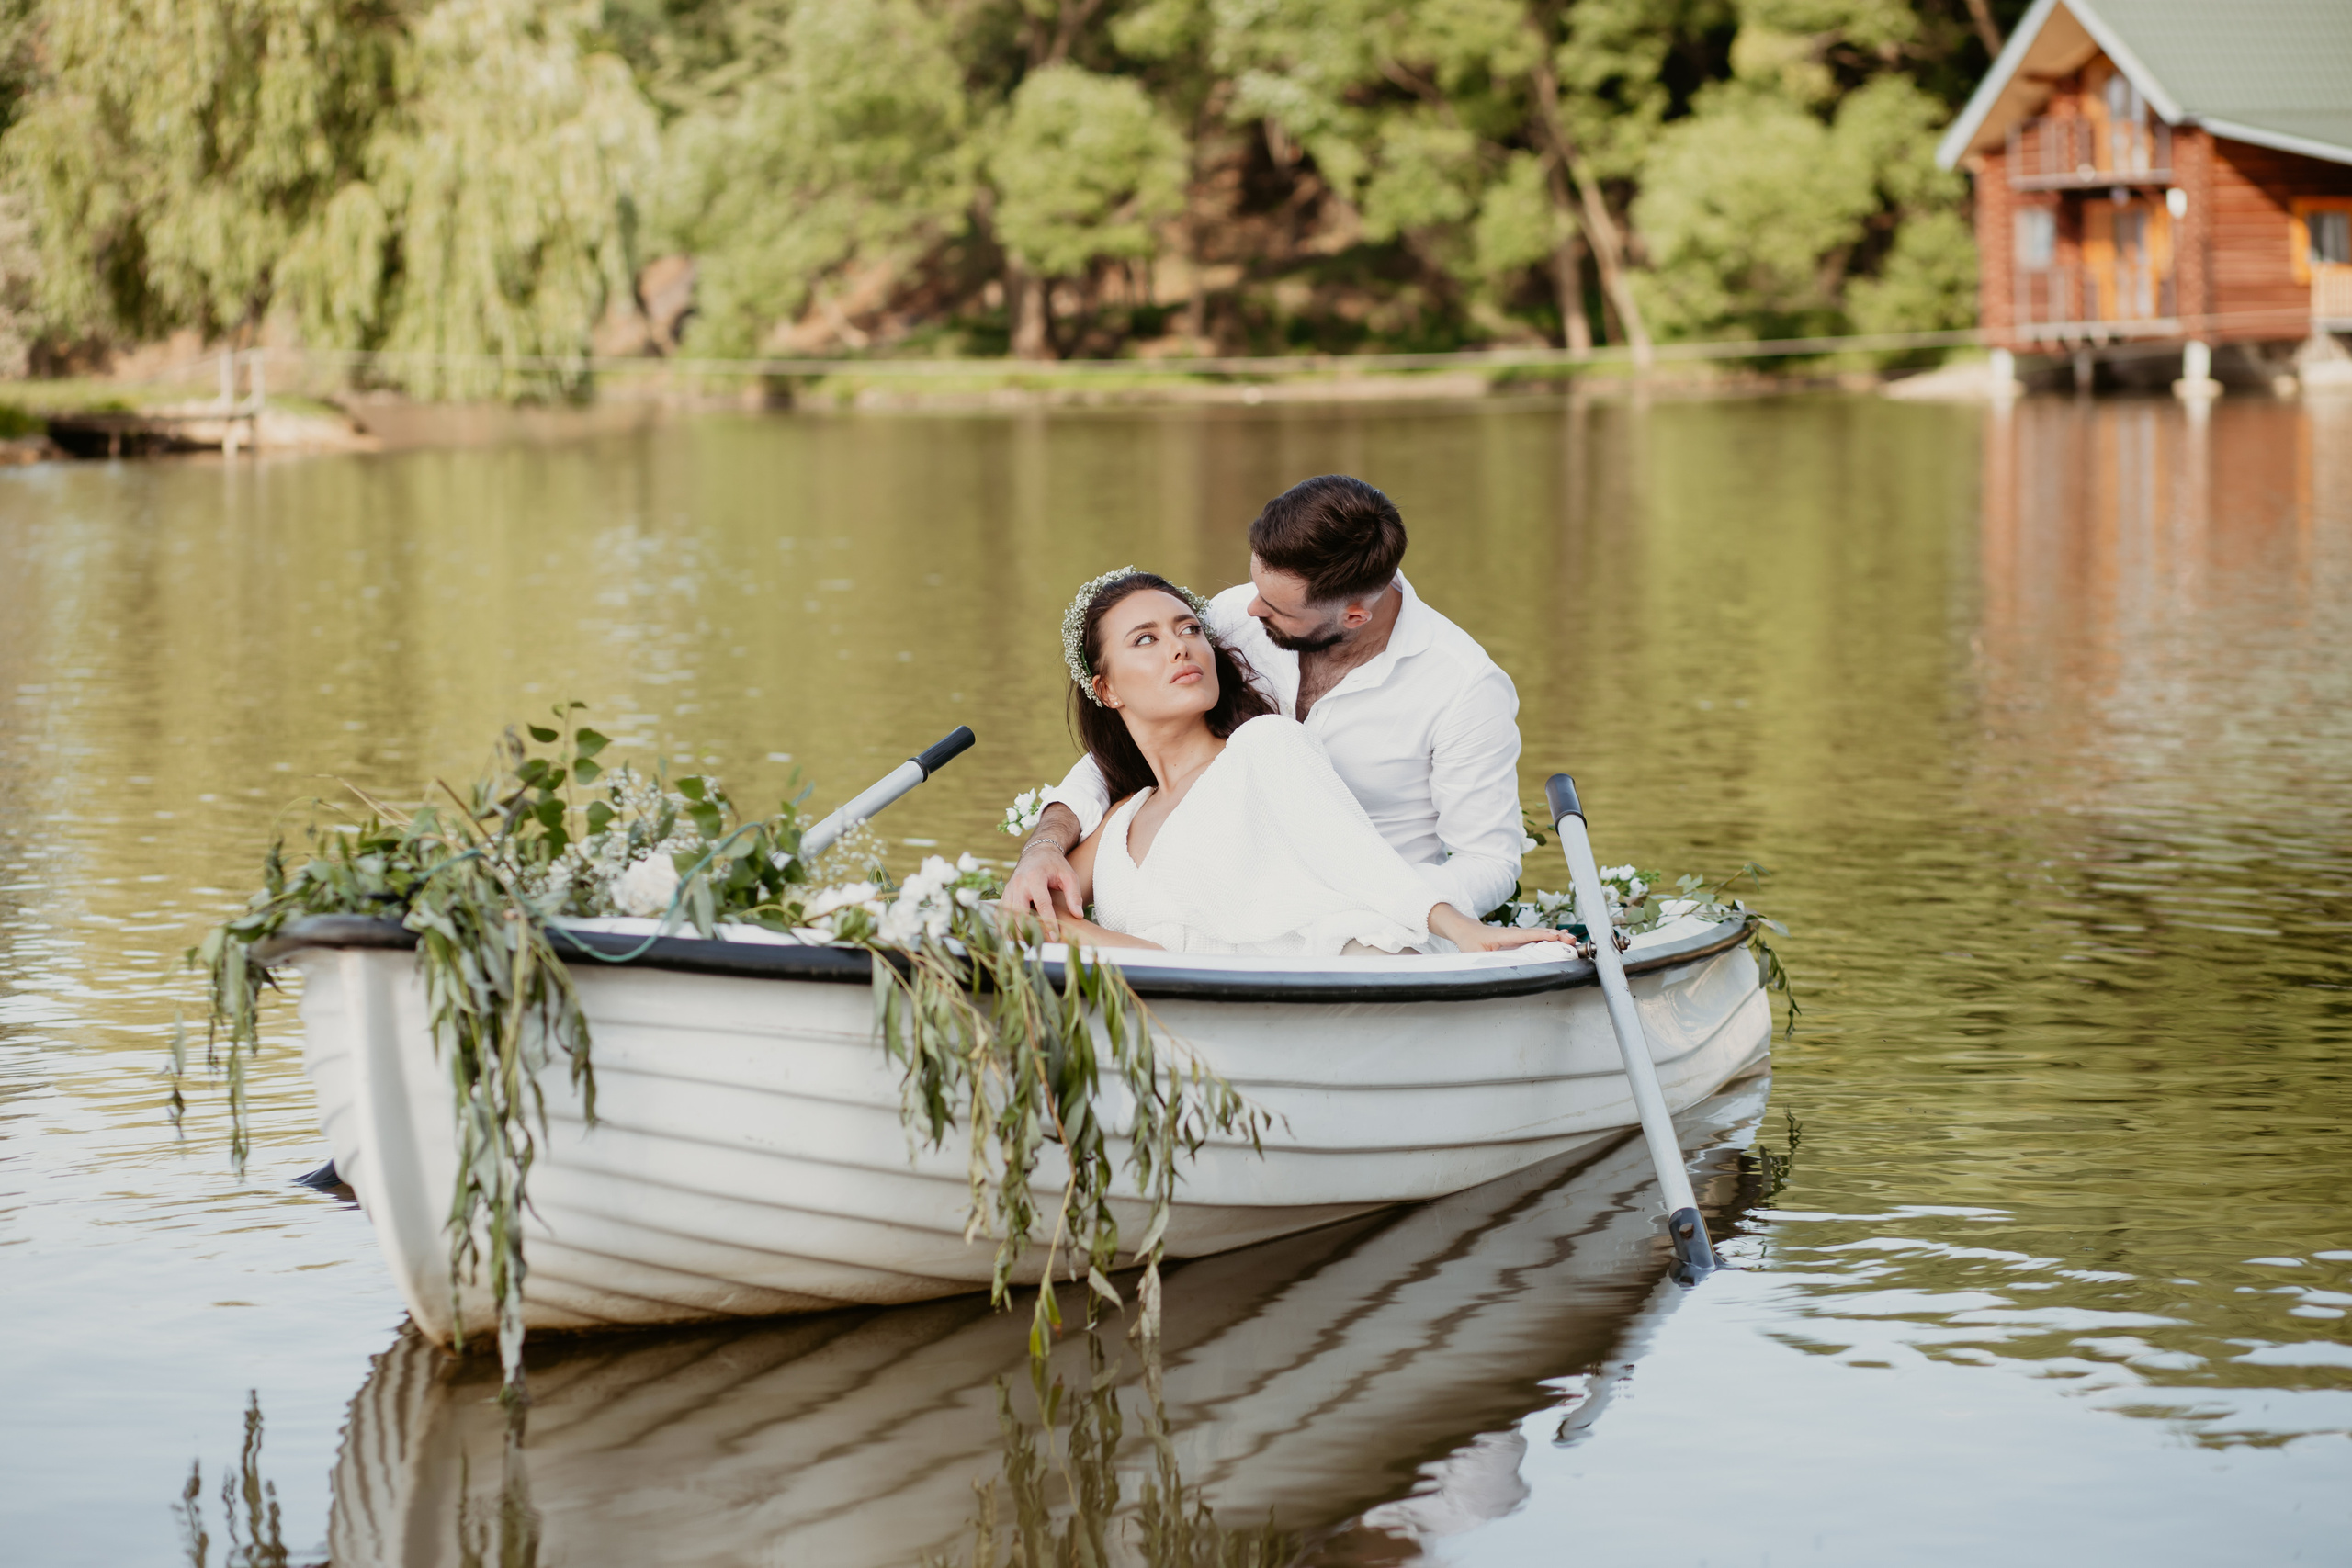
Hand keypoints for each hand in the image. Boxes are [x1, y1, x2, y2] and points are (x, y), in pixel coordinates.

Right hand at [1003, 810, 1083, 938]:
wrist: (1037, 852)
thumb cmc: (1055, 866)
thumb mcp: (1068, 876)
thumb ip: (1074, 895)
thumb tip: (1078, 916)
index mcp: (1035, 877)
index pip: (1041, 904)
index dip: (1048, 922)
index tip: (1055, 938)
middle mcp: (1018, 883)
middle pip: (1019, 912)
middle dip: (1027, 931)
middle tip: (1037, 948)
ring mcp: (1009, 889)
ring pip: (1007, 915)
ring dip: (1014, 932)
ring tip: (1024, 949)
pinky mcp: (1004, 895)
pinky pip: (1000, 914)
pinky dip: (1003, 927)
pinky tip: (1010, 940)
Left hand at [1427, 903, 1582, 953]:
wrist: (1466, 929)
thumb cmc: (1470, 941)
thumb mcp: (1473, 954)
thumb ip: (1485, 962)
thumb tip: (1495, 972)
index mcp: (1504, 935)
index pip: (1526, 934)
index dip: (1541, 935)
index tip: (1556, 936)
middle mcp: (1513, 933)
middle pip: (1537, 933)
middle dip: (1555, 935)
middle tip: (1571, 939)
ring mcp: (1517, 935)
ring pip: (1539, 935)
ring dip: (1555, 937)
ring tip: (1572, 939)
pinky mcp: (1519, 938)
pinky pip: (1536, 937)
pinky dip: (1549, 938)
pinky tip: (1561, 940)